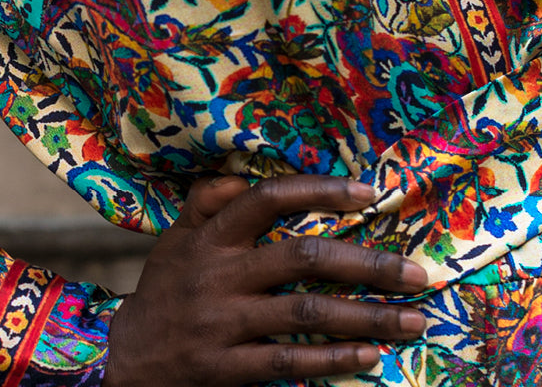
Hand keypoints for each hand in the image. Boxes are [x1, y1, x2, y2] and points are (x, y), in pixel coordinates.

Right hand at [103, 175, 427, 385]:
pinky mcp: (227, 367)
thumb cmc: (166, 287)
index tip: (367, 193)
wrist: (125, 356)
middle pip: (301, 258)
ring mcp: (224, 322)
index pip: (267, 199)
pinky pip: (289, 361)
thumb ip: (209, 202)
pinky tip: (370, 356)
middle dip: (365, 263)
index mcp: (210, 236)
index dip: (318, 192)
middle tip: (415, 271)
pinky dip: (333, 359)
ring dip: (367, 317)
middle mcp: (219, 274)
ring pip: (306, 314)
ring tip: (413, 319)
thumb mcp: (177, 236)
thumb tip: (246, 175)